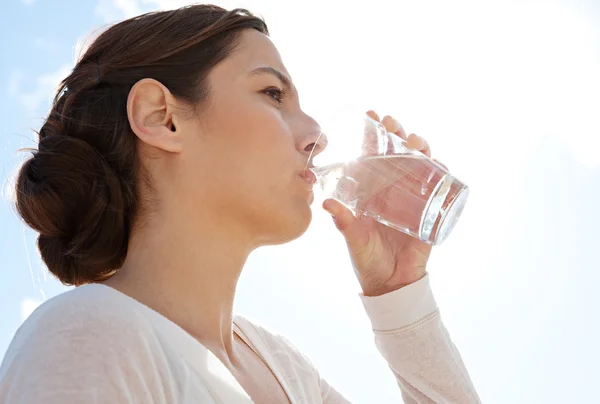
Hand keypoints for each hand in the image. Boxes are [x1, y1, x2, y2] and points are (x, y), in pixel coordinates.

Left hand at [323, 111, 439, 296]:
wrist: (391, 284)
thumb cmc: (368, 259)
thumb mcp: (354, 238)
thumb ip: (343, 221)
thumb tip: (327, 202)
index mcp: (373, 191)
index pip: (374, 155)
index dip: (374, 134)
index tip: (371, 115)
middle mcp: (393, 190)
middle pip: (399, 154)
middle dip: (398, 134)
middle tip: (393, 124)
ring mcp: (413, 199)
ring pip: (420, 165)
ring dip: (421, 148)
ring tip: (415, 140)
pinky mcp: (430, 212)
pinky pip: (439, 188)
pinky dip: (442, 172)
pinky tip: (438, 162)